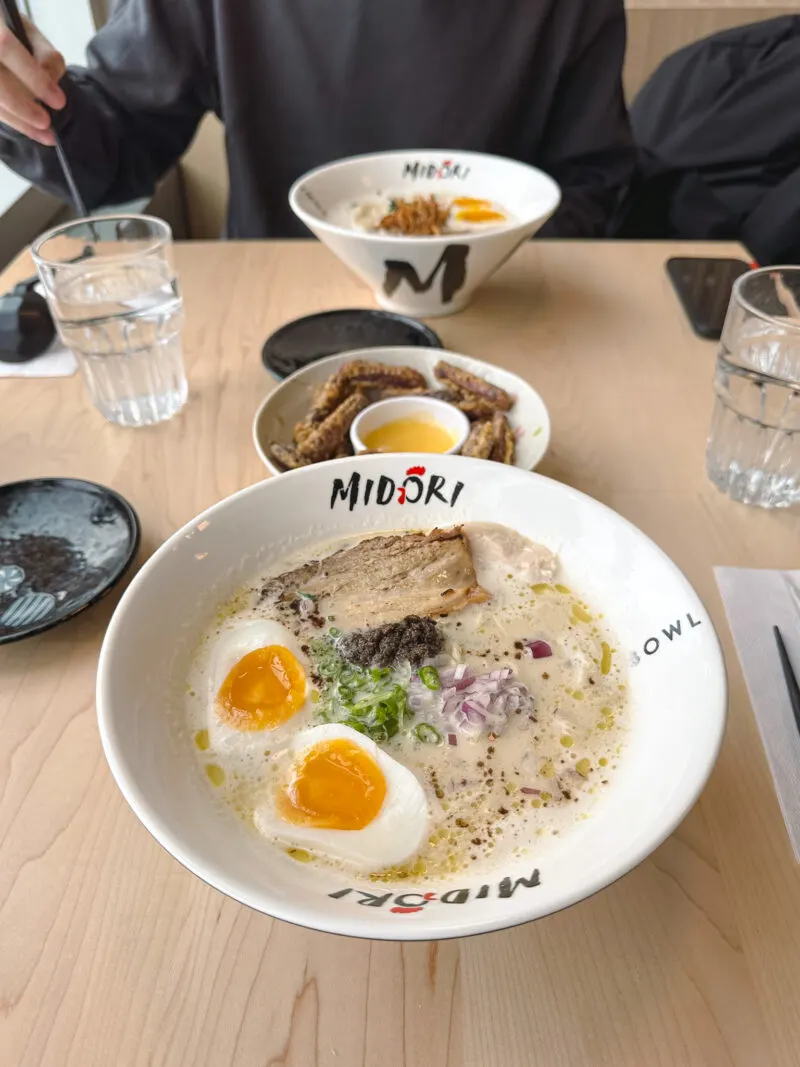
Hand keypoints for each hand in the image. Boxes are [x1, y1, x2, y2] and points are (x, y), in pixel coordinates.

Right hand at [0, 16, 65, 144]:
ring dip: (18, 122)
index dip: (33, 77)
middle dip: (22, 106)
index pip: (6, 48)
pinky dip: (12, 120)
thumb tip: (52, 82)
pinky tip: (30, 129)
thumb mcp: (30, 34)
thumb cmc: (11, 34)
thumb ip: (46, 55)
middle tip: (46, 123)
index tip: (59, 101)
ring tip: (45, 135)